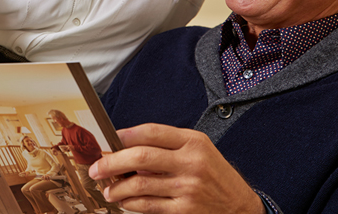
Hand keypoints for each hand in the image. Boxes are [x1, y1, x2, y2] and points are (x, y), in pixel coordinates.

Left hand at [88, 123, 264, 213]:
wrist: (241, 207)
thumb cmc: (215, 175)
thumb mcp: (199, 149)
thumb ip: (168, 145)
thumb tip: (126, 146)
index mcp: (193, 142)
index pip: (151, 132)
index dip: (124, 135)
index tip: (109, 140)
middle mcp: (191, 163)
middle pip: (140, 157)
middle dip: (112, 162)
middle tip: (97, 167)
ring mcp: (188, 188)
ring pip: (140, 185)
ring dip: (117, 187)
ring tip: (108, 188)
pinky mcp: (185, 211)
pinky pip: (148, 206)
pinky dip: (130, 204)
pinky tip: (124, 201)